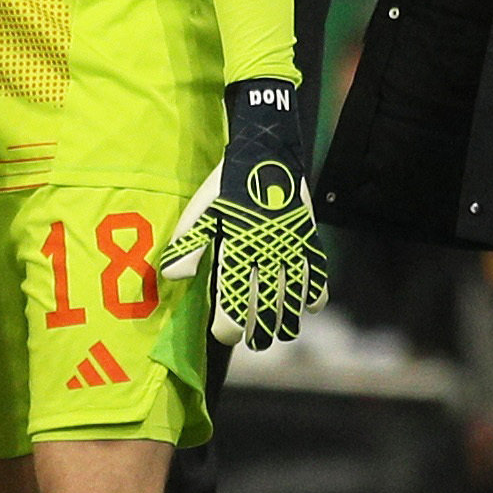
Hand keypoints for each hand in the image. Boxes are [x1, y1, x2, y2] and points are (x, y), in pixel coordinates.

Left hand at [164, 76, 329, 349]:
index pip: (233, 305)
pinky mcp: (309, 241)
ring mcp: (291, 250)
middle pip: (265, 311)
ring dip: (285, 322)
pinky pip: (317, 277)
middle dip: (257, 333)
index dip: (228, 328)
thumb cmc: (226, 186)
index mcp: (236, 250)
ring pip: (293, 301)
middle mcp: (266, 255)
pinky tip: (306, 306)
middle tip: (251, 341)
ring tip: (277, 333)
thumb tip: (174, 279)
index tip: (223, 334)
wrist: (266, 152)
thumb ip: (188, 246)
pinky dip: (313, 296)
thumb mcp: (200, 213)